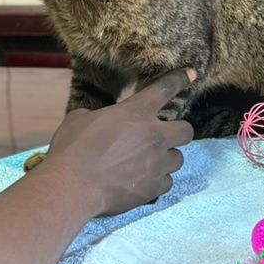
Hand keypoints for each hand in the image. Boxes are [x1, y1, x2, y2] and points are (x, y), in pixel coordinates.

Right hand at [43, 69, 195, 216]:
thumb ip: (98, 116)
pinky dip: (157, 180)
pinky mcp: (154, 188)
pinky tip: (143, 181)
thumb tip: (99, 120)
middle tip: (162, 136)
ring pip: (178, 159)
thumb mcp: (79, 119)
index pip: (166, 88)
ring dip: (166, 158)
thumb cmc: (72, 148)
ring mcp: (158, 164)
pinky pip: (166, 182)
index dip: (181, 79)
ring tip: (149, 162)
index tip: (191, 75)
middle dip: (178, 131)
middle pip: (187, 130)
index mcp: (137, 111)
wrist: (73, 186)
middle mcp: (155, 136)